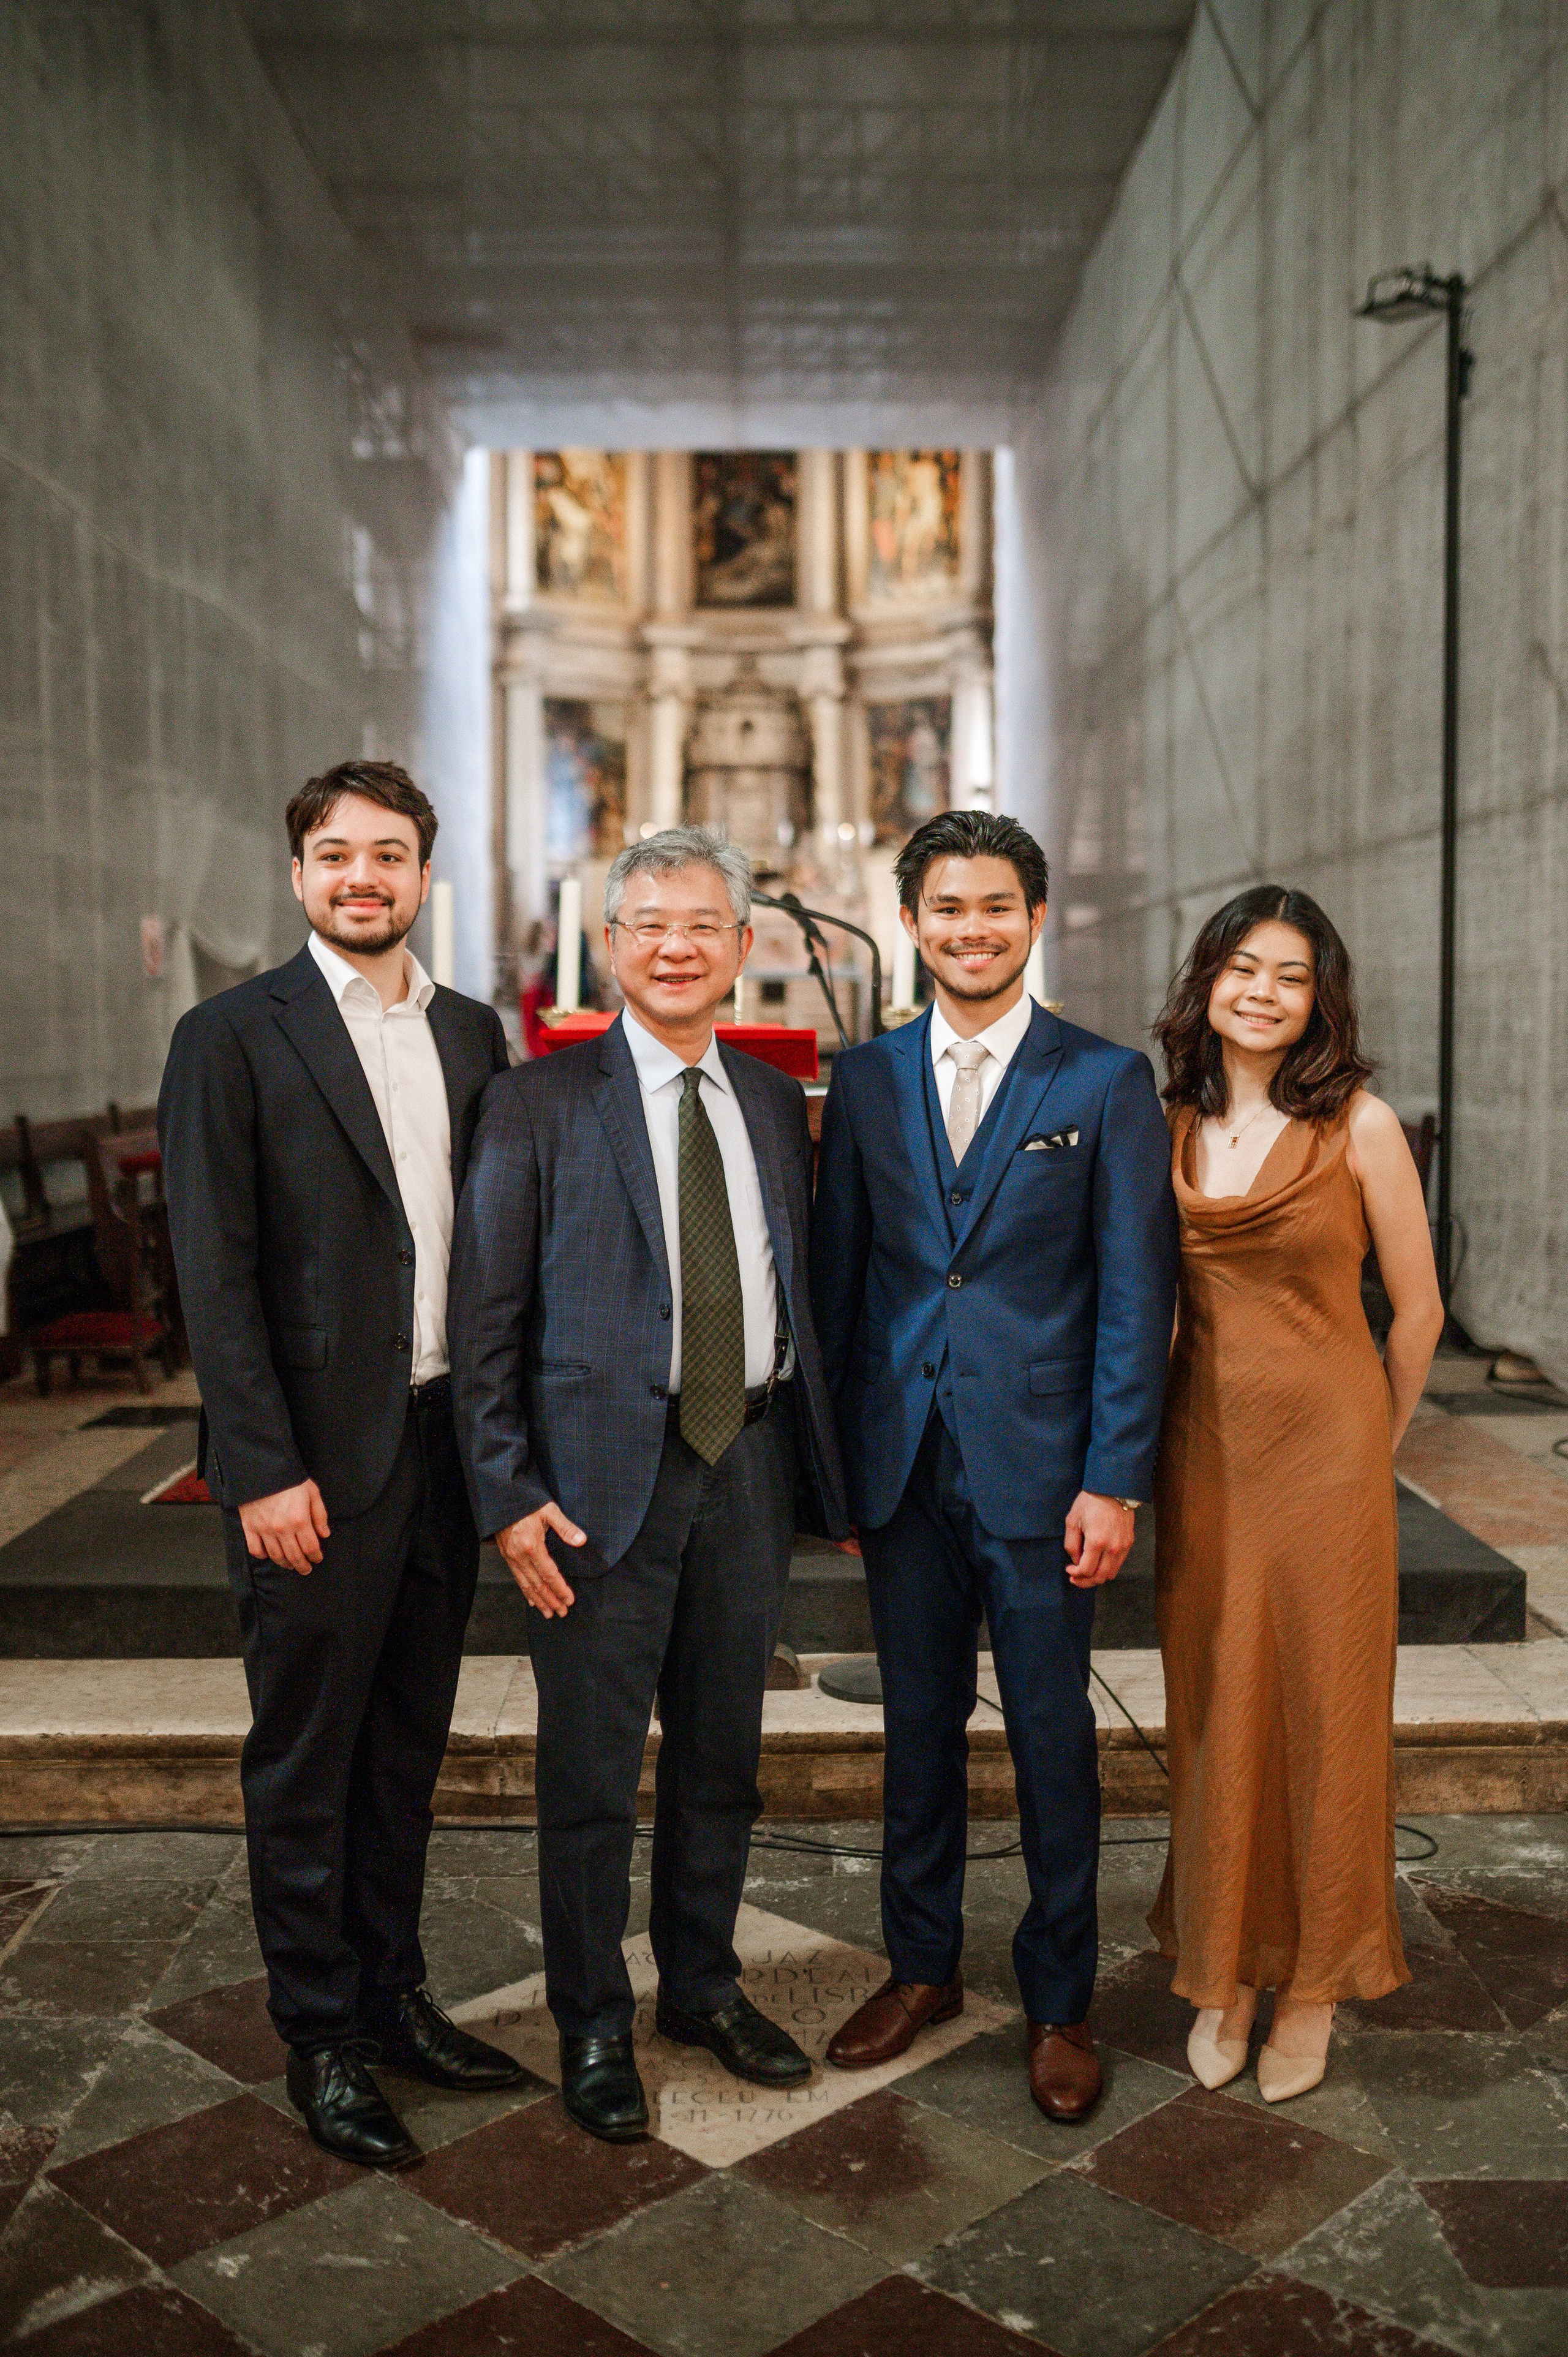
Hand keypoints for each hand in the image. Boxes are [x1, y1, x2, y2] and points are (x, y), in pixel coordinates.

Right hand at [239, 1478, 329, 1574]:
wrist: (263, 1469)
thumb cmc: (290, 1479)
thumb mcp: (312, 1492)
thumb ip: (320, 1515)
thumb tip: (324, 1535)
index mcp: (299, 1520)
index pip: (310, 1547)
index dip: (315, 1556)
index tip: (317, 1559)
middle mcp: (282, 1529)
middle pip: (294, 1556)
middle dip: (302, 1566)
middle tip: (306, 1569)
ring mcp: (264, 1530)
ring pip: (275, 1556)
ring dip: (285, 1563)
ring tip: (291, 1565)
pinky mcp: (250, 1527)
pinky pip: (255, 1549)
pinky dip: (262, 1555)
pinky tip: (268, 1555)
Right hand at [496, 1501, 585, 1616]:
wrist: (501, 1497)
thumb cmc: (526, 1502)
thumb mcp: (548, 1510)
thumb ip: (565, 1527)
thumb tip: (581, 1541)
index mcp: (532, 1546)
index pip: (549, 1574)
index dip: (560, 1589)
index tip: (569, 1600)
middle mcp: (520, 1555)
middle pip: (538, 1584)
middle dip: (551, 1600)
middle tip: (562, 1613)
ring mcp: (511, 1557)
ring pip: (526, 1585)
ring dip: (539, 1600)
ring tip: (548, 1613)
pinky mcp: (506, 1555)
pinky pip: (517, 1578)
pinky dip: (526, 1591)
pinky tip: (532, 1600)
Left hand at [1064, 1491, 1134, 1587]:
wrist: (1112, 1488)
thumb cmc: (1090, 1502)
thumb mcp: (1072, 1520)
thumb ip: (1071, 1544)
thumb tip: (1076, 1561)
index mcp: (1097, 1542)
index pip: (1086, 1570)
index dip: (1075, 1575)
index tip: (1069, 1569)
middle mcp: (1113, 1547)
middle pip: (1100, 1577)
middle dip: (1085, 1581)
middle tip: (1075, 1578)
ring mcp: (1123, 1546)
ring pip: (1111, 1573)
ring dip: (1097, 1577)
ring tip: (1087, 1572)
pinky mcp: (1129, 1542)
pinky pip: (1118, 1563)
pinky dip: (1107, 1567)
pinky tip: (1098, 1561)